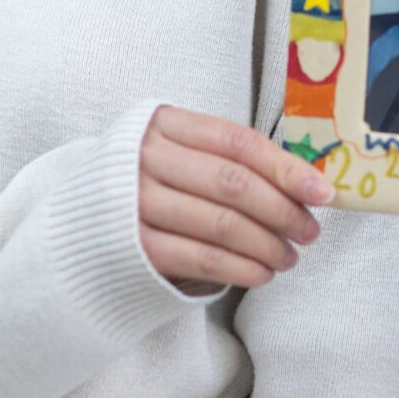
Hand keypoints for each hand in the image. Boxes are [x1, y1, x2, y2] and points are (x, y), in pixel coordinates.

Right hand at [137, 105, 333, 292]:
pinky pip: (201, 259)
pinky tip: (261, 273)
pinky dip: (240, 269)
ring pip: (222, 225)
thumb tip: (305, 183)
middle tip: (310, 231)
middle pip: (233, 184)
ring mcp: (136, 204)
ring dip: (267, 245)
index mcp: (164, 124)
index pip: (238, 143)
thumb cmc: (145, 179)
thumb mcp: (177, 150)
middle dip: (282, 211)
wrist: (76, 217)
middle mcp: (147, 159)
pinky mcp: (133, 247)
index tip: (322, 192)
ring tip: (289, 257)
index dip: (285, 167)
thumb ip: (228, 157)